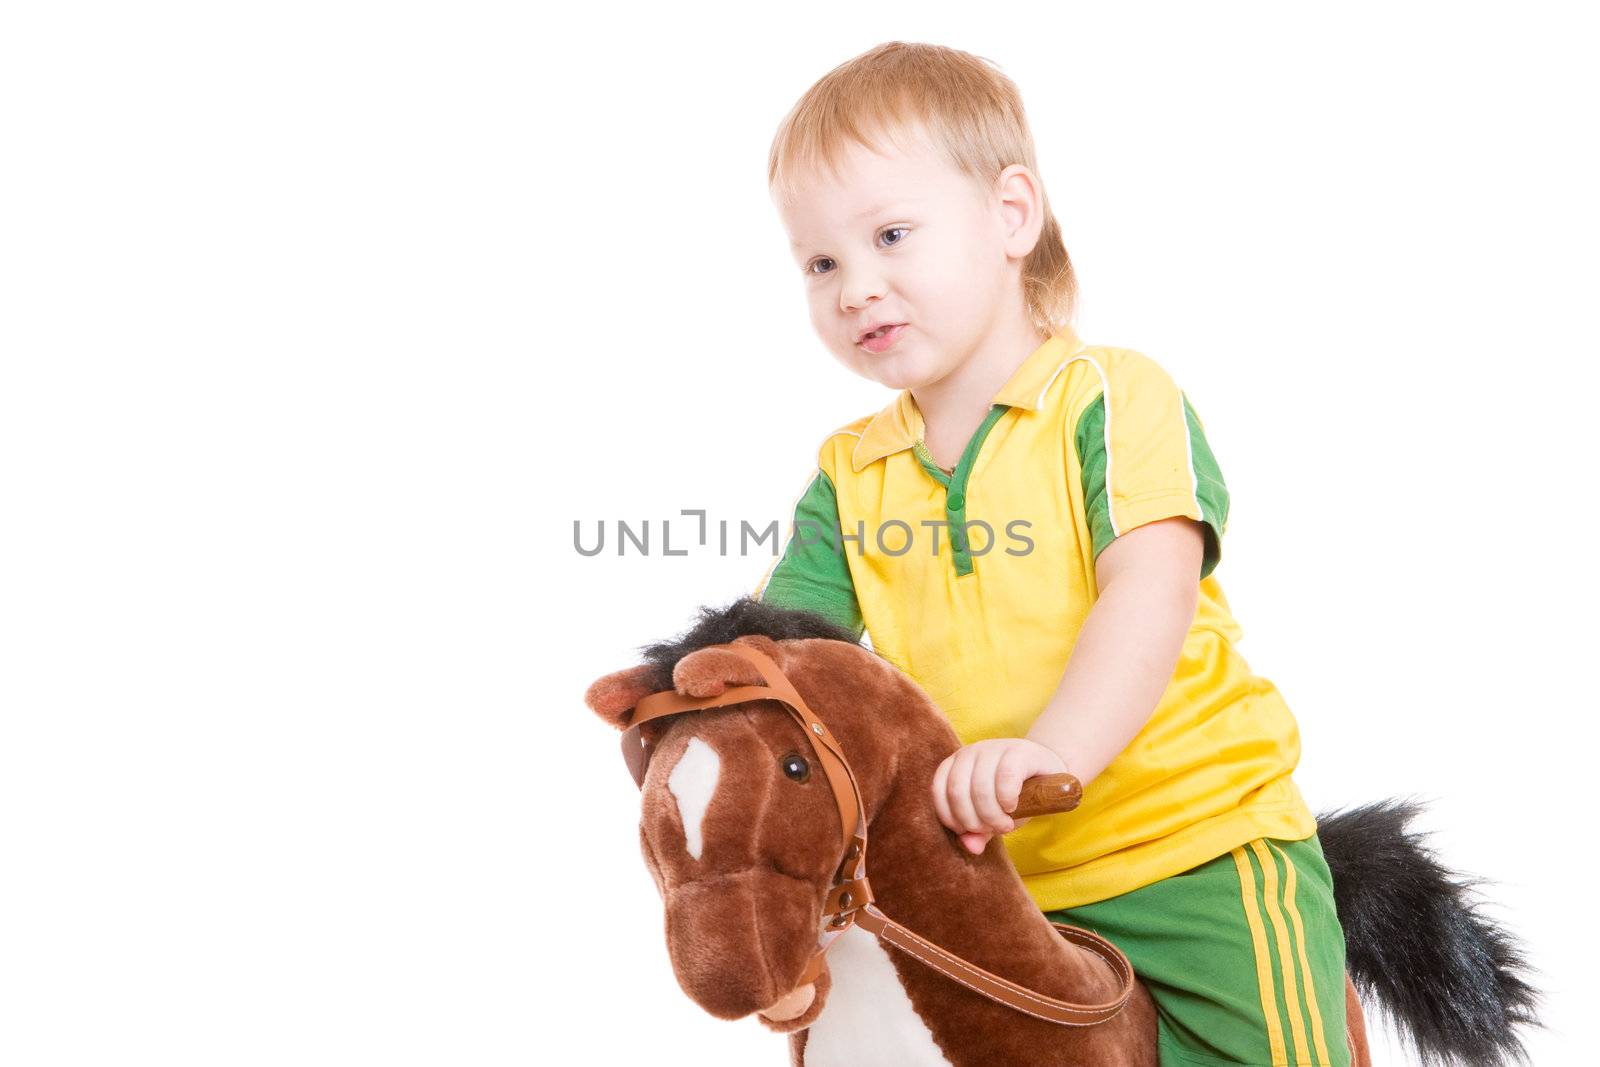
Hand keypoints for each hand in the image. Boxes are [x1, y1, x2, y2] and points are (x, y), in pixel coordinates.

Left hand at [931, 738, 1068, 854]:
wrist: (1049, 773)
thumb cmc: (1015, 795)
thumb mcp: (992, 816)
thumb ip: (977, 832)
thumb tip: (970, 847)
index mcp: (956, 764)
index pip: (938, 791)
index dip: (951, 818)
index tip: (970, 831)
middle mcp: (970, 752)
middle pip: (957, 792)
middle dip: (974, 820)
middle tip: (993, 830)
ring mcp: (993, 748)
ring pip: (980, 787)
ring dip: (992, 815)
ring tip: (1005, 825)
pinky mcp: (1018, 751)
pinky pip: (1005, 777)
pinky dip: (1006, 799)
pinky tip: (1012, 807)